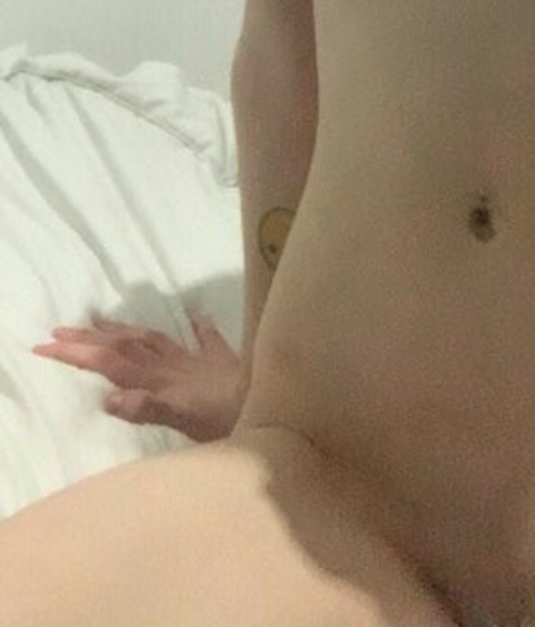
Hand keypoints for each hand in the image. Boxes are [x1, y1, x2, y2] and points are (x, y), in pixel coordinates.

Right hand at [32, 312, 242, 441]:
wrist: (280, 405)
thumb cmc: (233, 422)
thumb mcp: (187, 422)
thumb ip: (150, 408)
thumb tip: (108, 397)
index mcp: (164, 379)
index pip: (114, 361)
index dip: (81, 354)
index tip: (49, 344)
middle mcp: (178, 365)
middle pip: (128, 346)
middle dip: (91, 339)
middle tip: (59, 330)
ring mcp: (201, 362)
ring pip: (156, 340)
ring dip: (126, 330)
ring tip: (104, 320)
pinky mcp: (226, 364)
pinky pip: (207, 340)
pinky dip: (196, 328)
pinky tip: (195, 316)